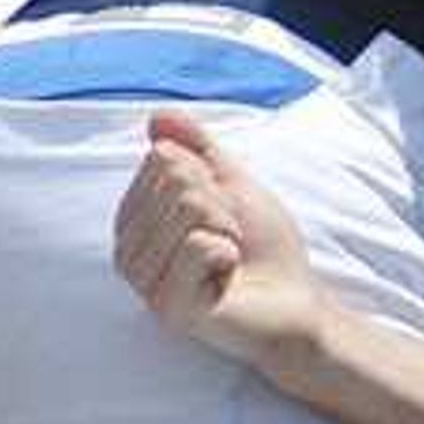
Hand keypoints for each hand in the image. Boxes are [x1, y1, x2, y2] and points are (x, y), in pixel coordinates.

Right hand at [112, 112, 322, 376]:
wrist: (294, 300)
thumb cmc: (262, 246)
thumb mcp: (232, 182)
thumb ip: (196, 147)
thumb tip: (157, 115)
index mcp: (136, 221)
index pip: (163, 159)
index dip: (208, 176)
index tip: (222, 210)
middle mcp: (129, 253)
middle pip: (175, 182)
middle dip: (220, 202)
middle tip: (230, 236)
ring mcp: (145, 283)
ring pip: (187, 210)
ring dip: (227, 228)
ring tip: (228, 257)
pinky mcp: (169, 308)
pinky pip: (200, 246)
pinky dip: (228, 253)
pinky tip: (227, 278)